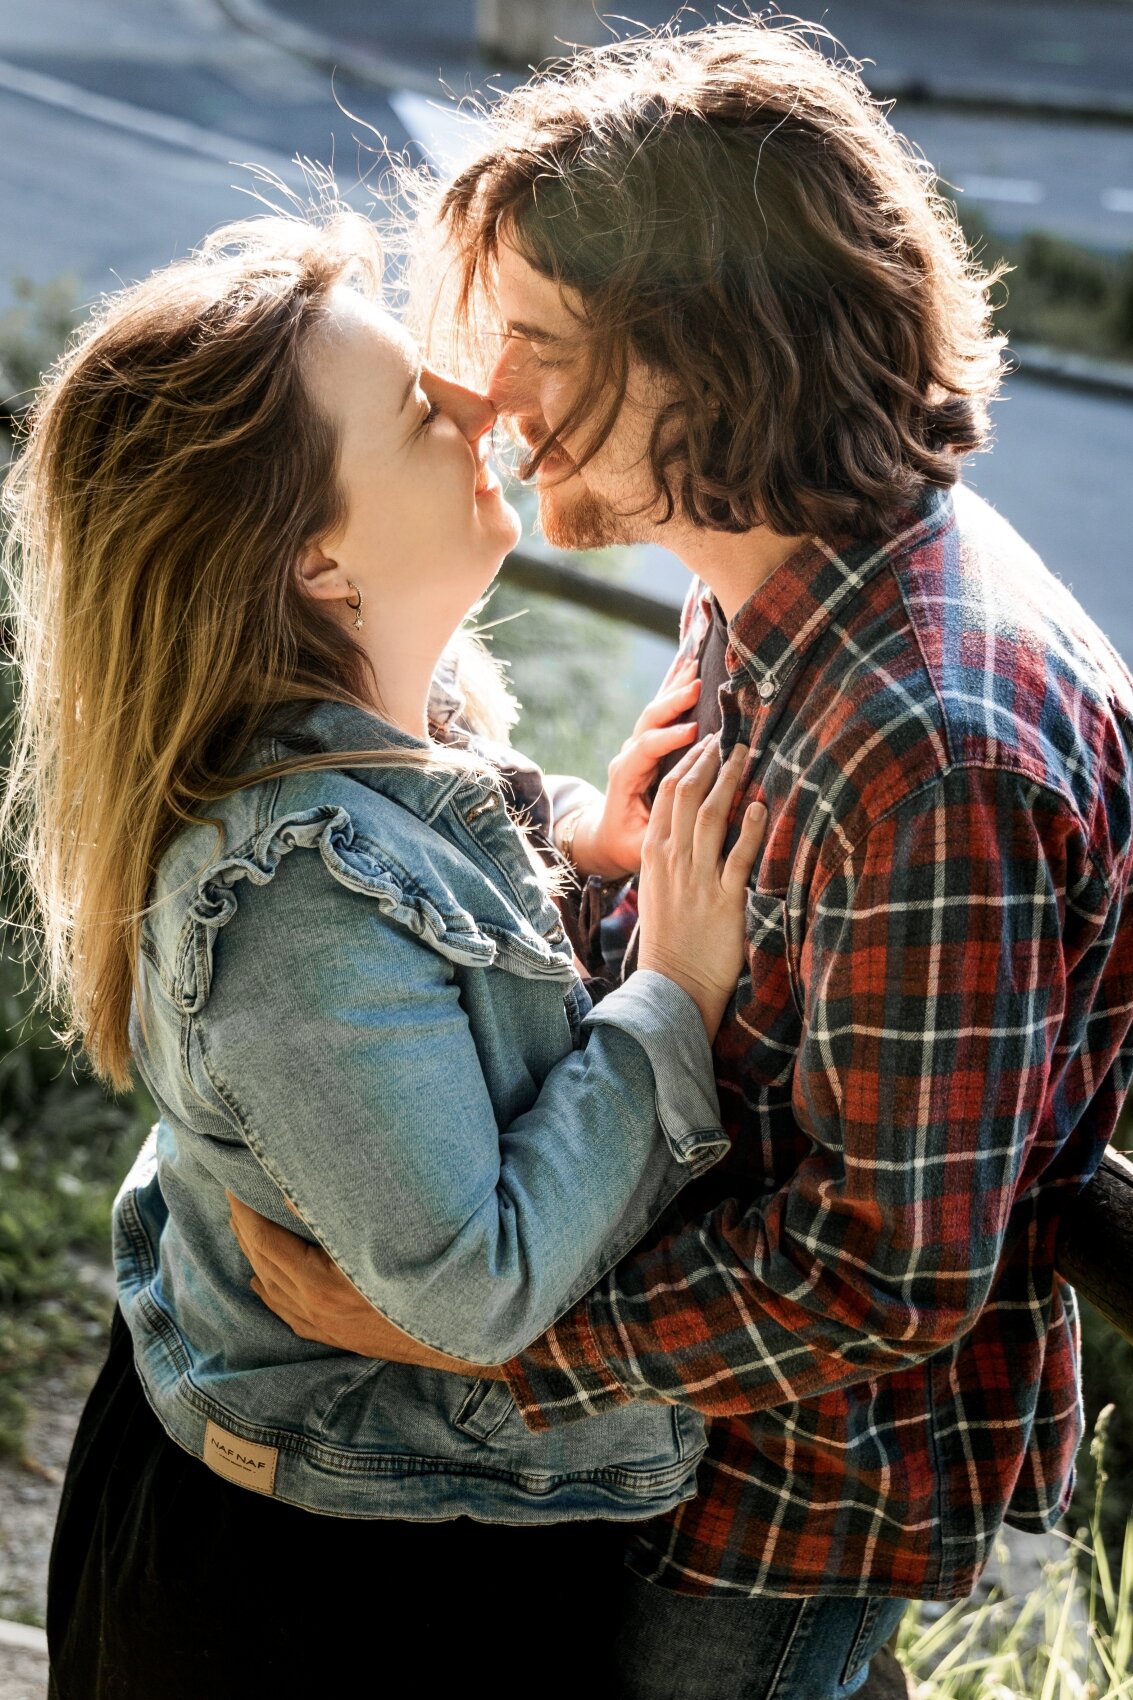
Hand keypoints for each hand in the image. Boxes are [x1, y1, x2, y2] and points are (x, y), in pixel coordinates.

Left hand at [226, 1194, 506, 1377]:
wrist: (464, 1332)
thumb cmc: (427, 1275)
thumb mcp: (384, 1235)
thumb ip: (336, 1210)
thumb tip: (293, 1185)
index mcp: (318, 1283)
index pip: (264, 1242)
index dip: (246, 1213)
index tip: (235, 1185)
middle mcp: (315, 1309)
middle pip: (264, 1263)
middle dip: (247, 1229)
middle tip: (236, 1197)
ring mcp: (326, 1327)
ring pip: (274, 1290)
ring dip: (256, 1257)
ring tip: (245, 1228)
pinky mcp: (340, 1336)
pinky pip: (290, 1313)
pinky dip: (271, 1292)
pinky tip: (263, 1283)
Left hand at [567, 653, 700, 878]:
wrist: (607, 838)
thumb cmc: (628, 845)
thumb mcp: (641, 847)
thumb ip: (662, 830)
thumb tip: (691, 819)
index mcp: (624, 778)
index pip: (645, 751)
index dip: (668, 739)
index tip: (695, 731)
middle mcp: (628, 756)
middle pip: (648, 722)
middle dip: (672, 703)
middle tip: (697, 686)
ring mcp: (637, 746)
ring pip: (655, 709)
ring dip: (674, 685)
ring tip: (695, 660)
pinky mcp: (649, 742)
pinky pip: (663, 709)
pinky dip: (675, 684)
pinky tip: (689, 659)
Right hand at [636, 735, 765, 1039]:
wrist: (672, 984)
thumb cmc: (670, 938)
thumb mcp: (658, 888)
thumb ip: (671, 855)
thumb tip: (689, 826)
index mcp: (654, 854)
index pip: (668, 794)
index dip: (689, 763)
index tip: (708, 742)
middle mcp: (672, 860)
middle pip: (687, 795)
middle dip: (708, 761)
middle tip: (730, 736)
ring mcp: (696, 879)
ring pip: (710, 817)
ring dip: (728, 782)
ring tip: (746, 755)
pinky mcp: (722, 900)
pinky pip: (736, 858)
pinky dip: (747, 830)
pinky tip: (758, 807)